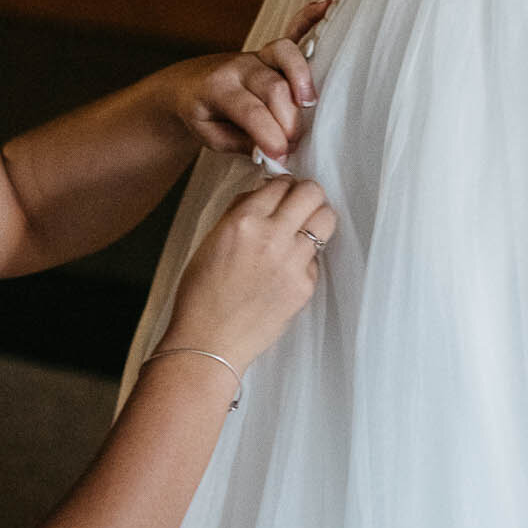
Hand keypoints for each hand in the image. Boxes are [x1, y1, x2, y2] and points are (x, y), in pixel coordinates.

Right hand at [159, 177, 335, 372]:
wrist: (208, 344)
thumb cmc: (202, 295)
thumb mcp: (212, 240)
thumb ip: (240, 210)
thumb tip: (265, 192)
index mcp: (244, 221)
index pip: (282, 183)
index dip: (284, 185)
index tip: (283, 192)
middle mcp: (272, 237)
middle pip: (312, 193)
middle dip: (307, 194)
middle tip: (300, 204)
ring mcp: (291, 263)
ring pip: (325, 220)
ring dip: (315, 220)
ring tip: (303, 230)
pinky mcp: (304, 286)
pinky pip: (316, 258)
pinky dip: (306, 258)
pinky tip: (287, 269)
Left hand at [166, 1, 332, 164]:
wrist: (188, 84)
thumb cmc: (202, 113)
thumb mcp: (210, 136)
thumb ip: (241, 143)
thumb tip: (271, 151)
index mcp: (218, 88)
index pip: (250, 111)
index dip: (268, 135)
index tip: (280, 156)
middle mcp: (240, 65)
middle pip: (273, 86)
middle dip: (288, 119)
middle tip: (293, 144)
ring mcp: (258, 53)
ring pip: (285, 54)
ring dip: (302, 78)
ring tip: (309, 103)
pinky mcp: (271, 49)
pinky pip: (294, 28)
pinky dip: (310, 16)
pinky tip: (326, 6)